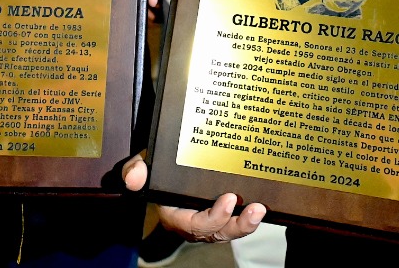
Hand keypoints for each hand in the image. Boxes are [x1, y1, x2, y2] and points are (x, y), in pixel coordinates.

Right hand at [121, 154, 265, 242]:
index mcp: (176, 215)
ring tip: (261, 210)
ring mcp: (210, 218)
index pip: (195, 224)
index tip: (229, 199)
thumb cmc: (154, 168)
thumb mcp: (141, 166)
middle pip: (217, 231)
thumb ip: (135, 170)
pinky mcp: (224, 211)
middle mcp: (194, 221)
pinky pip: (236, 220)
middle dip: (237, 224)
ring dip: (247, 223)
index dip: (213, 217)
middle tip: (255, 209)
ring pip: (230, 229)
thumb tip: (134, 178)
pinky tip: (264, 206)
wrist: (165, 166)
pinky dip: (249, 216)